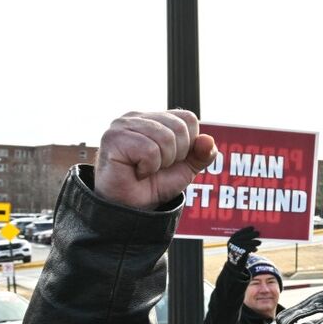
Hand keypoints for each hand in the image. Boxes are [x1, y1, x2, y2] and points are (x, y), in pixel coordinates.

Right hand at [94, 110, 217, 209]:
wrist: (133, 207)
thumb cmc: (155, 184)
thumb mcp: (187, 168)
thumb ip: (202, 154)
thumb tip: (208, 140)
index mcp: (155, 118)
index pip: (188, 119)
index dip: (189, 145)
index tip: (172, 160)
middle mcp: (137, 117)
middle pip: (179, 128)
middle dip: (176, 155)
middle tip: (158, 167)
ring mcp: (123, 125)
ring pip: (165, 138)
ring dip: (162, 162)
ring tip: (146, 169)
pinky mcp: (113, 138)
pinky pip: (149, 150)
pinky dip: (149, 167)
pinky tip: (136, 171)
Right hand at [227, 226, 260, 266]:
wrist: (233, 266)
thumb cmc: (238, 254)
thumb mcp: (238, 246)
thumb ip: (244, 240)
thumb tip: (254, 232)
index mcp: (231, 240)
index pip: (239, 233)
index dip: (246, 230)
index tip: (252, 227)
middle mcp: (232, 243)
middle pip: (244, 237)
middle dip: (252, 234)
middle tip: (258, 232)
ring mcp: (236, 248)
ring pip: (248, 243)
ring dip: (254, 242)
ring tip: (259, 242)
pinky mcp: (240, 254)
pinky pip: (248, 249)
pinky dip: (253, 249)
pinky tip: (255, 250)